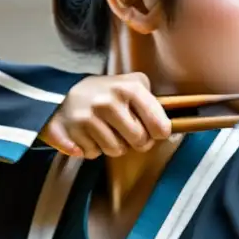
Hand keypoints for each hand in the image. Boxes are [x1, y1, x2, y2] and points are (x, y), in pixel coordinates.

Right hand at [39, 73, 171, 158]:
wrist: (62, 93)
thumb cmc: (105, 93)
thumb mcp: (131, 84)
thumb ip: (153, 100)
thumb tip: (177, 120)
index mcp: (128, 89)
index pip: (159, 126)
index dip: (159, 133)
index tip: (156, 132)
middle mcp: (107, 102)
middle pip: (139, 142)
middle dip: (136, 141)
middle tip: (126, 131)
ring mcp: (86, 117)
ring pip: (115, 151)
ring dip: (112, 146)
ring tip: (104, 130)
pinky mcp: (68, 132)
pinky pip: (92, 154)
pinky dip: (91, 149)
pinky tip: (87, 134)